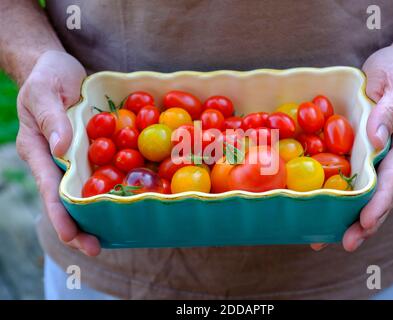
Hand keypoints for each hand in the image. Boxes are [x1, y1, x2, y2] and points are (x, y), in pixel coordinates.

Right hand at [16, 50, 100, 255]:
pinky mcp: (93, 150)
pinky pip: (104, 171)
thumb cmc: (46, 77)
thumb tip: (60, 149)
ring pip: (85, 191)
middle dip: (78, 226)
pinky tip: (129, 202)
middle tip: (95, 249)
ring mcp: (76, 158)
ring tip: (114, 237)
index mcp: (38, 149)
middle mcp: (57, 160)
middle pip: (66, 199)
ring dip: (98, 214)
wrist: (59, 68)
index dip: (58, 213)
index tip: (70, 234)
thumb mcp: (44, 91)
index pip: (48, 187)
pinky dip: (113, 187)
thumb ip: (51, 118)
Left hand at [341, 46, 392, 250]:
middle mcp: (392, 154)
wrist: (392, 66)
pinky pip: (349, 176)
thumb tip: (376, 140)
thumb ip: (389, 110)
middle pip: (381, 194)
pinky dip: (337, 194)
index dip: (380, 201)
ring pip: (365, 192)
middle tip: (345, 243)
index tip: (366, 221)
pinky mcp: (359, 151)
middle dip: (365, 222)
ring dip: (348, 216)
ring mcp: (376, 155)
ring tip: (326, 238)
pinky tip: (319, 209)